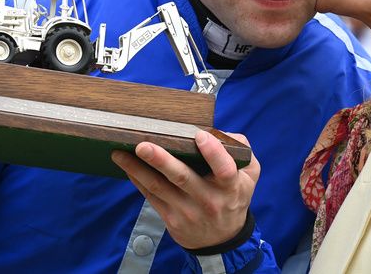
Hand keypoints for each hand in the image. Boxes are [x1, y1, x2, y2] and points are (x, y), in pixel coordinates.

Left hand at [112, 130, 259, 249]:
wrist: (223, 239)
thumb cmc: (234, 197)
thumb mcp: (250, 175)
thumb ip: (242, 150)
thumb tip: (219, 132)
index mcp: (230, 186)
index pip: (224, 169)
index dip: (213, 152)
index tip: (199, 135)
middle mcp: (208, 199)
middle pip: (182, 177)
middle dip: (161, 160)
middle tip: (143, 145)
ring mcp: (187, 211)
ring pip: (159, 187)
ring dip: (138, 169)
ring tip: (120, 153)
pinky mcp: (171, 218)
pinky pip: (151, 196)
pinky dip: (137, 179)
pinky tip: (127, 166)